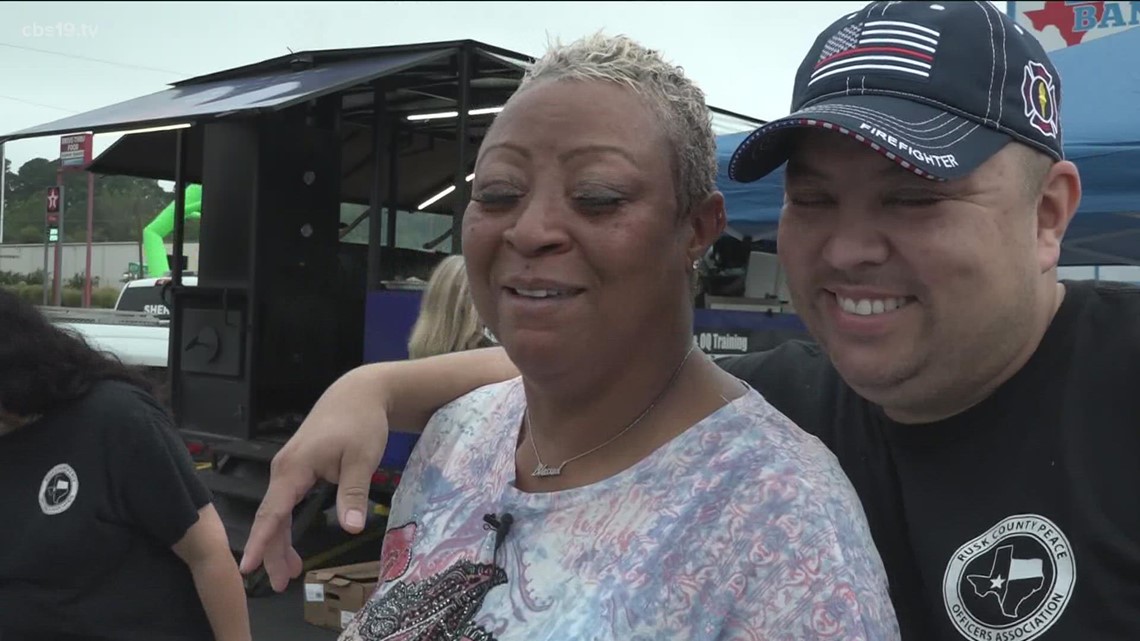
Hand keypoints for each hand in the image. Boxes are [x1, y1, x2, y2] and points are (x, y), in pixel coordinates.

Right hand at [239, 366, 389, 591]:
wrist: (359, 393)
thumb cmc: (361, 422)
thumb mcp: (362, 459)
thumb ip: (352, 494)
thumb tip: (351, 528)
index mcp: (293, 468)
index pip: (272, 512)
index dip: (260, 542)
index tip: (248, 568)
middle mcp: (283, 469)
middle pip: (271, 517)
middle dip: (272, 551)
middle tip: (281, 584)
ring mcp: (288, 468)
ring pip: (277, 511)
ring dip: (280, 541)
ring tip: (290, 572)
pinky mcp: (297, 468)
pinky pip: (284, 501)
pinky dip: (285, 524)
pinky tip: (290, 543)